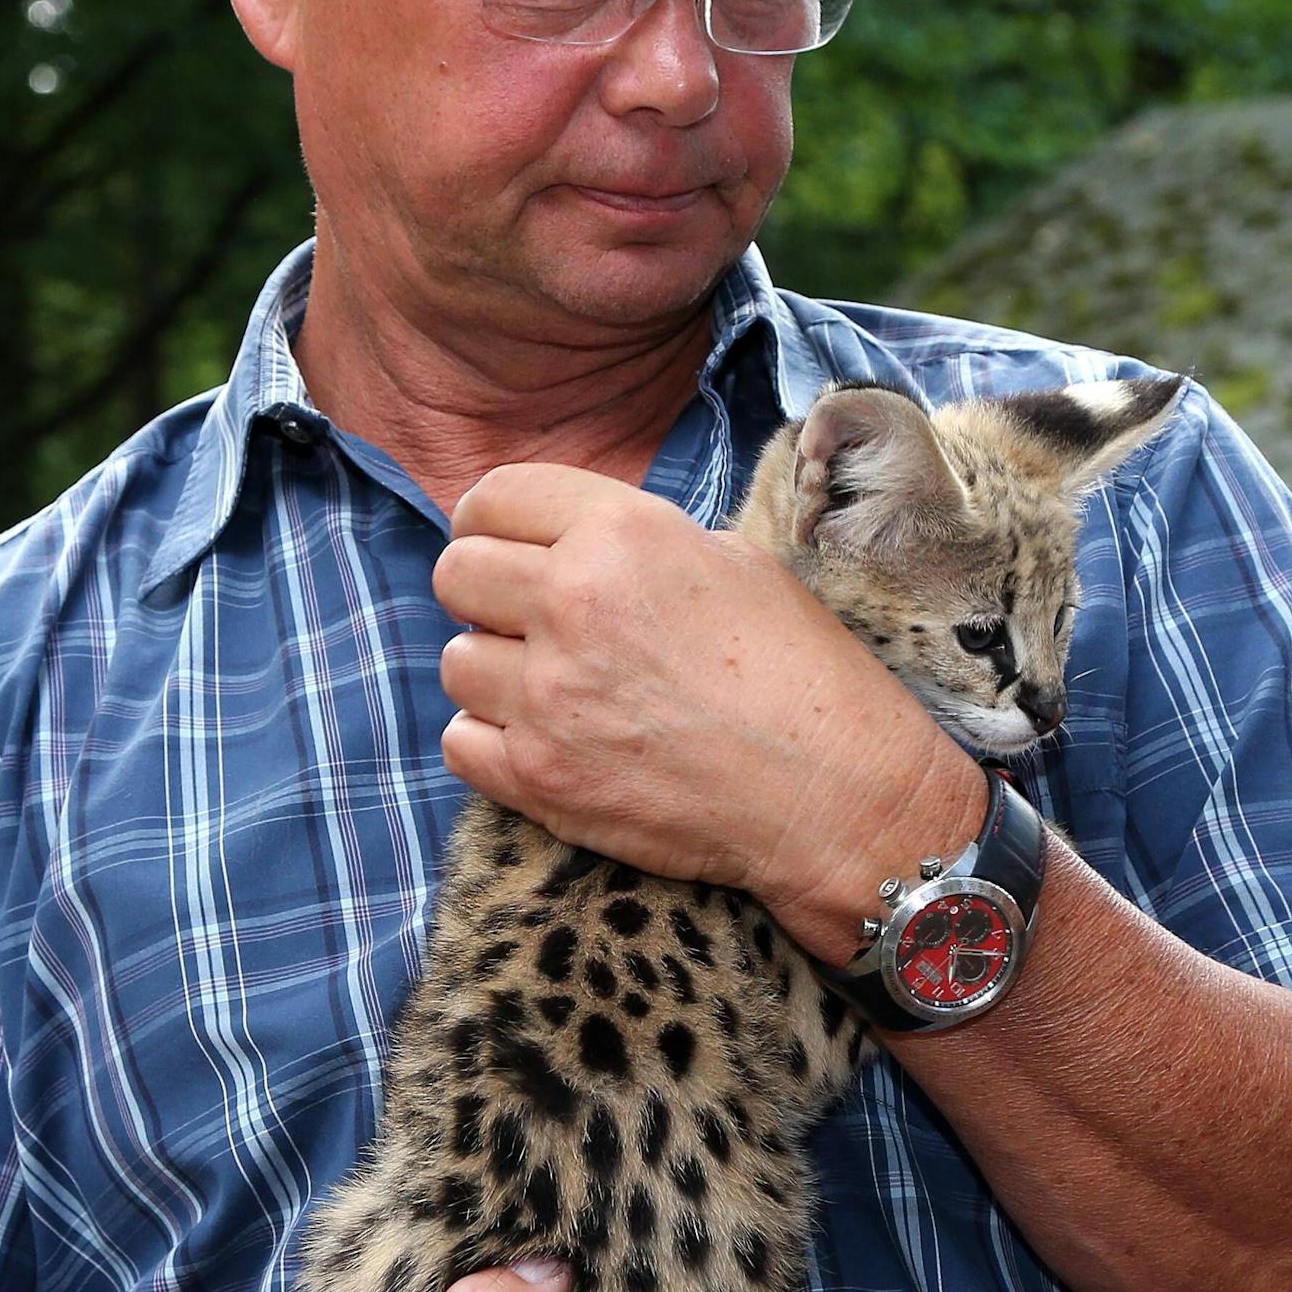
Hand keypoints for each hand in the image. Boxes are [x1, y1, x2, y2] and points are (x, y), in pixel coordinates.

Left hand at [433, 462, 969, 954]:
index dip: (490, 520)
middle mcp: (573, 603)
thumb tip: (571, 546)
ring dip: (492, 670)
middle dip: (483, 590)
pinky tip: (546, 738)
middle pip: (456, 574)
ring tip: (553, 686)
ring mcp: (548, 697)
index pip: (495, 497)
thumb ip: (637, 543)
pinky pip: (460, 742)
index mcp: (622, 534)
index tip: (500, 542)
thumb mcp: (736, 562)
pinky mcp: (539, 778)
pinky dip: (492, 740)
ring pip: (454, 662)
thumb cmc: (804, 673)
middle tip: (523, 616)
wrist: (837, 794)